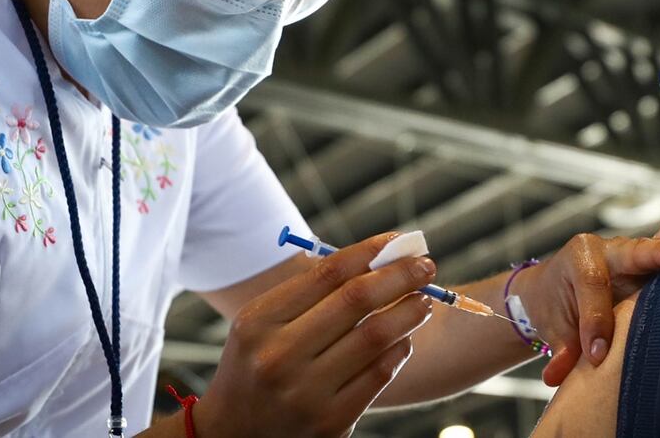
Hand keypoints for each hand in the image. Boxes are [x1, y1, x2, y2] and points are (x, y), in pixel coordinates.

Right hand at [192, 233, 436, 436]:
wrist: (234, 437)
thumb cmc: (256, 367)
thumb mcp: (262, 325)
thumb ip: (310, 293)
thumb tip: (377, 258)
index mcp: (259, 321)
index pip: (328, 273)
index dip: (371, 252)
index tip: (399, 241)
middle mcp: (279, 356)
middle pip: (356, 300)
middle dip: (400, 276)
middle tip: (426, 266)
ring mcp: (305, 393)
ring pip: (375, 337)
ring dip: (408, 313)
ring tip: (424, 301)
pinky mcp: (330, 423)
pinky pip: (379, 375)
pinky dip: (400, 351)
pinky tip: (405, 340)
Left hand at [518, 190, 659, 385]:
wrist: (557, 291)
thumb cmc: (557, 308)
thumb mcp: (553, 327)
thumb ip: (561, 349)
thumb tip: (558, 377)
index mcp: (579, 259)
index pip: (592, 286)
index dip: (595, 319)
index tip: (595, 353)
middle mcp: (611, 249)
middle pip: (636, 251)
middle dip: (658, 256)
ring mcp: (638, 254)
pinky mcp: (659, 264)